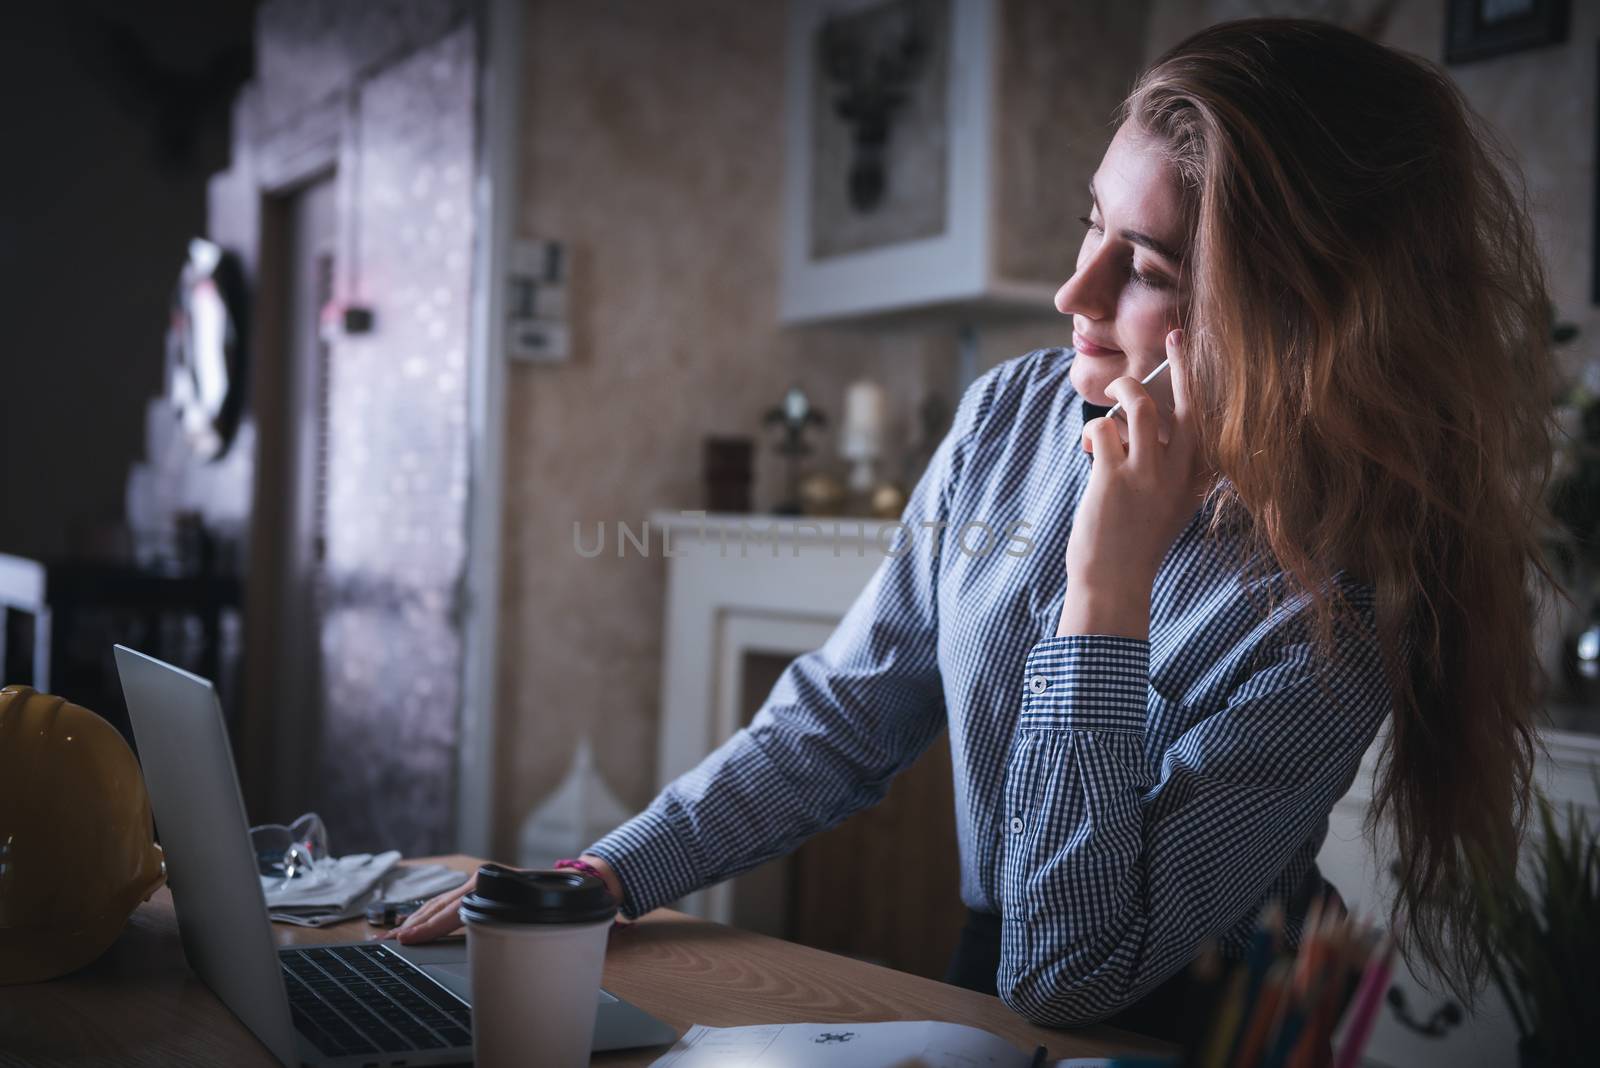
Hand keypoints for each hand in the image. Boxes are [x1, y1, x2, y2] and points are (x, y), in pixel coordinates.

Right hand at [387, 854, 625, 943]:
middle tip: (389, 940)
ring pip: (443, 901)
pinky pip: (451, 900)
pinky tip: (419, 922)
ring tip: (396, 934)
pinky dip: (432, 911)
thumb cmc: (563, 899)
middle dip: (415, 923)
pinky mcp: (481, 887)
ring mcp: (481, 883)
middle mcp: (484, 883)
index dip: (429, 927)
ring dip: (419, 918)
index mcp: (495, 889)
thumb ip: (531, 932)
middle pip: (442, 905)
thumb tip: (523, 957)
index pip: (455, 912)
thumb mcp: (547, 914)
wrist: (578, 878)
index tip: (407, 939)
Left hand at [1060, 330, 1209, 638]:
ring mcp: (1148, 475)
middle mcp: (1179, 475)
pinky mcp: (1114, 478)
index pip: (1209, 423)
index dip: (1201, 384)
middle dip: (1179, 364)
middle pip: (1186, 404)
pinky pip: (1102, 428)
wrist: (1114, 584)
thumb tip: (1139, 427)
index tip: (1192, 352)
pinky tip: (1088, 449)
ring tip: (1112, 391)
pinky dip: (1093, 430)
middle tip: (1174, 337)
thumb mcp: (1168, 508)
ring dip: (1122, 388)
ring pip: (1139, 405)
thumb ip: (1169, 471)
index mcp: (1195, 481)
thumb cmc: (1134, 546)